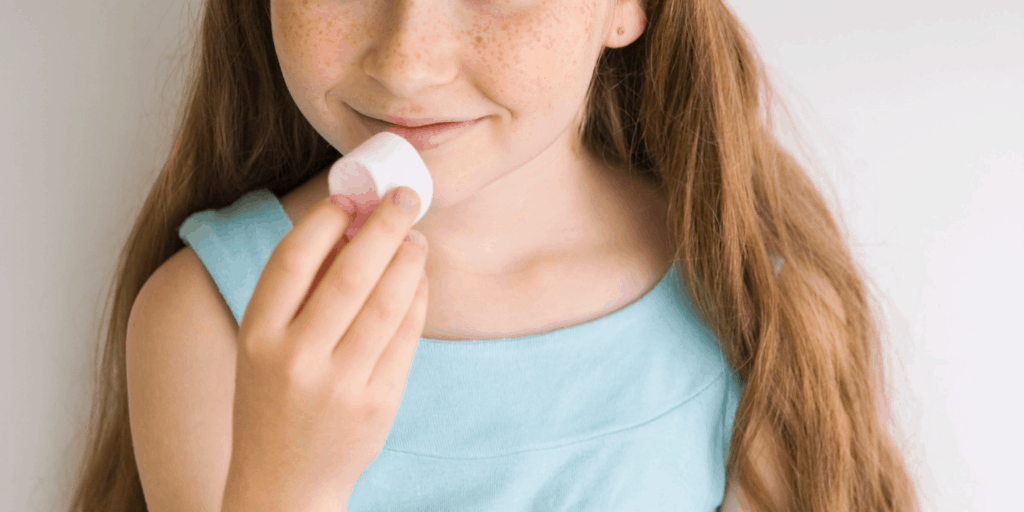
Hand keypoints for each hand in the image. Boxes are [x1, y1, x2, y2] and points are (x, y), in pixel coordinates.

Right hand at [224, 186, 428, 508]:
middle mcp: (295, 358)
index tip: (351, 196)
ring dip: (408, 260)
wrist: (284, 483)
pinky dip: (416, 299)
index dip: (325, 220)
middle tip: (406, 197)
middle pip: (350, 274)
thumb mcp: (263, 349)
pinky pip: (405, 337)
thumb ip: (298, 295)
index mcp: (257, 336)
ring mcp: (339, 383)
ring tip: (416, 238)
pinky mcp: (377, 402)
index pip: (292, 260)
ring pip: (386, 303)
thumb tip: (350, 228)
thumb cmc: (274, 402)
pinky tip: (419, 280)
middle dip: (384, 226)